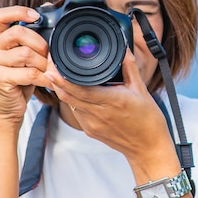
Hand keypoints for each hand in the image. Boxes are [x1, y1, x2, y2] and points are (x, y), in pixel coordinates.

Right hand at [0, 6, 51, 125]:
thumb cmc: (19, 80)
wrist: (6, 109)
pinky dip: (43, 77)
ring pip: (25, 54)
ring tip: (50, 71)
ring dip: (44, 63)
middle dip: (40, 44)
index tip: (36, 16)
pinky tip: (49, 82)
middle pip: (18, 33)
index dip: (18, 11)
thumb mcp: (25, 57)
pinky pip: (28, 73)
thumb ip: (32, 37)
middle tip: (49, 56)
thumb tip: (47, 7)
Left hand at [47, 48, 175, 164]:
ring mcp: (92, 124)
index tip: (53, 66)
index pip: (80, 89)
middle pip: (68, 96)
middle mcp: (99, 114)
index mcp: (112, 101)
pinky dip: (73, 100)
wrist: (147, 148)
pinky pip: (77, 112)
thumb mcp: (141, 89)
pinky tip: (74, 91)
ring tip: (58, 75)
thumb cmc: (148, 119)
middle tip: (49, 65)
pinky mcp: (90, 131)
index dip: (63, 79)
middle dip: (56, 80)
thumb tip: (124, 49)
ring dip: (63, 90)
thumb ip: (130, 67)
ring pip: (70, 103)